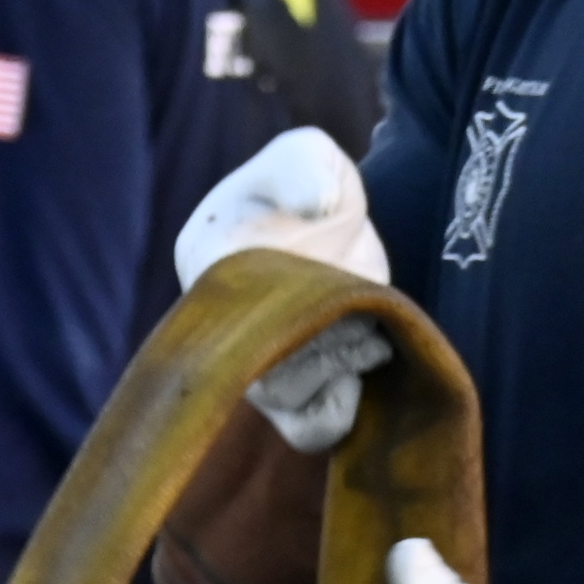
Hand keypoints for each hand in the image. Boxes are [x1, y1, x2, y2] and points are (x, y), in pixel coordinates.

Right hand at [176, 128, 394, 454]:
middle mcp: (228, 331)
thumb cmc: (307, 181)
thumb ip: (304, 168)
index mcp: (212, 271)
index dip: (285, 314)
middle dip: (325, 350)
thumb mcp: (306, 155)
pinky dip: (346, 408)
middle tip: (362, 317)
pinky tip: (370, 359)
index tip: (327, 284)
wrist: (334, 214)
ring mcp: (263, 364)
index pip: (230, 322)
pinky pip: (312, 428)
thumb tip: (314, 209)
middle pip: (265, 376)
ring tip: (371, 334)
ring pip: (291, 407)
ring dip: (342, 372)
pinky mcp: (302, 385)